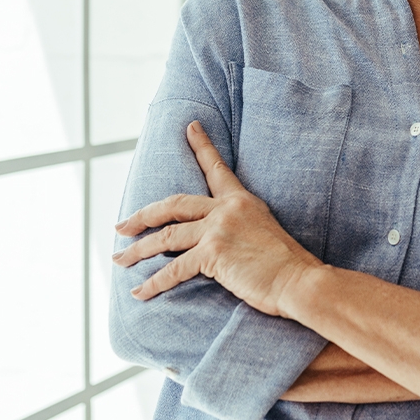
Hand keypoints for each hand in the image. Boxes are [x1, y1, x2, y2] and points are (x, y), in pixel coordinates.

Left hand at [112, 121, 320, 315]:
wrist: (299, 279)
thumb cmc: (286, 264)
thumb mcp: (264, 230)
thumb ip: (239, 226)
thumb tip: (218, 239)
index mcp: (241, 200)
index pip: (216, 168)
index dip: (202, 146)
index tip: (190, 127)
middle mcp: (227, 209)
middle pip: (173, 205)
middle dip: (142, 216)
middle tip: (122, 226)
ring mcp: (219, 229)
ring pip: (166, 237)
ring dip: (138, 251)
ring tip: (119, 259)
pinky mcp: (213, 252)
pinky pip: (174, 268)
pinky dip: (154, 283)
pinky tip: (140, 292)